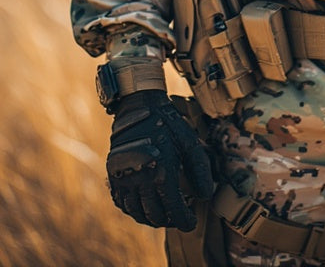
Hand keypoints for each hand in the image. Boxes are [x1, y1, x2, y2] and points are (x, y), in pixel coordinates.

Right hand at [107, 90, 213, 229]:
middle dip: (169, 220)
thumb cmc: (169, 124)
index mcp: (162, 171)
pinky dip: (134, 210)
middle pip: (155, 214)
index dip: (184, 220)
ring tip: (164, 215)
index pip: (173, 208)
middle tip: (179, 217)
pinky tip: (144, 207)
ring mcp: (125, 178)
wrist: (140, 108)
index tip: (191, 223)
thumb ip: (200, 169)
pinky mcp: (114, 175)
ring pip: (137, 212)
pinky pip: (122, 203)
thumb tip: (205, 195)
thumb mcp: (190, 142)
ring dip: (151, 218)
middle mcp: (141, 179)